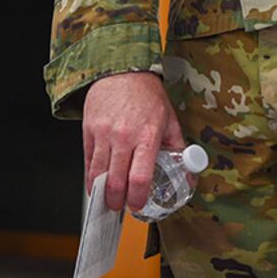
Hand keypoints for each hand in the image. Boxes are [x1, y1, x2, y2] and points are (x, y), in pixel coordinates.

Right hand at [83, 71, 184, 212]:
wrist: (122, 71)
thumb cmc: (147, 96)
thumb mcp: (169, 121)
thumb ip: (179, 151)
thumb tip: (189, 177)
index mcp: (147, 136)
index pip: (140, 178)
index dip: (138, 199)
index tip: (139, 205)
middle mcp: (123, 136)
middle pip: (116, 181)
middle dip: (117, 202)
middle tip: (121, 207)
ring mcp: (103, 133)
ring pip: (97, 174)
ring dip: (102, 193)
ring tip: (108, 198)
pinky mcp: (89, 130)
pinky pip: (87, 160)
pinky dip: (90, 177)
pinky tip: (96, 183)